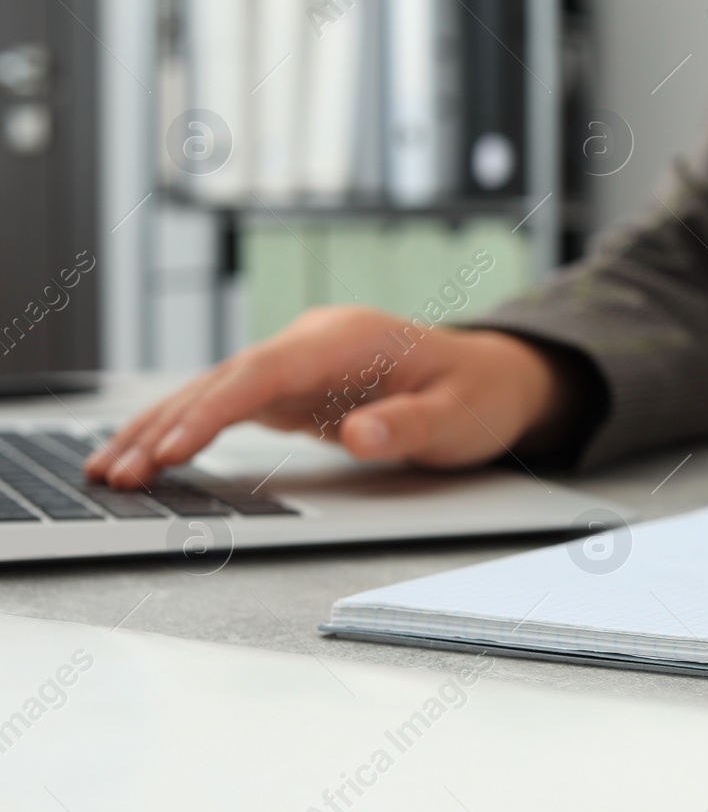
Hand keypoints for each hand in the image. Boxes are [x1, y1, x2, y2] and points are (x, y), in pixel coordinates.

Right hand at [85, 307, 568, 488]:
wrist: (493, 378)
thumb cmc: (477, 393)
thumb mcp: (458, 415)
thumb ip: (409, 425)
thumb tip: (360, 433)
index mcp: (348, 339)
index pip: (266, 370)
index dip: (216, 407)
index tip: (175, 443)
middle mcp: (313, 343)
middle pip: (225, 379)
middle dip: (167, 424)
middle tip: (118, 472)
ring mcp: (299, 364)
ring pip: (215, 392)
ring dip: (162, 429)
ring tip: (109, 471)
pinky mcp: (294, 389)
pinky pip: (228, 407)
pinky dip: (186, 430)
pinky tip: (149, 455)